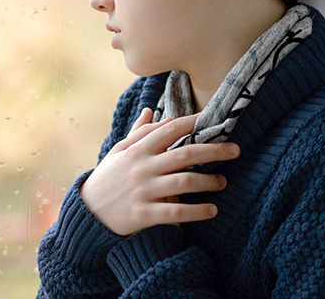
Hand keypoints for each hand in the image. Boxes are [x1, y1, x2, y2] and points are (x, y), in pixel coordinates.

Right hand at [79, 108, 239, 235]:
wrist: (88, 210)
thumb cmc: (107, 177)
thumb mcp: (118, 151)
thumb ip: (138, 133)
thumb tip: (151, 110)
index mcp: (137, 150)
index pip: (169, 130)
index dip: (193, 123)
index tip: (215, 120)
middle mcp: (142, 168)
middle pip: (184, 155)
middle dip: (213, 151)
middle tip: (236, 150)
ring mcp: (144, 191)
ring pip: (184, 183)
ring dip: (208, 182)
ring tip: (223, 182)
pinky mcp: (144, 214)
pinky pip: (176, 212)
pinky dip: (196, 212)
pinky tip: (212, 210)